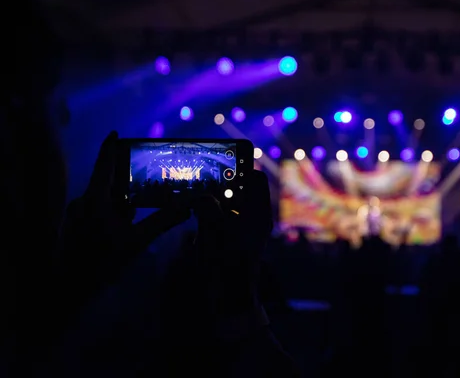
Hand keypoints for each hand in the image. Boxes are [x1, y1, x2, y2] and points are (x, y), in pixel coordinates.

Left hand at [59, 132, 190, 299]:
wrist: (69, 290)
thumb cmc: (102, 262)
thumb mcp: (136, 241)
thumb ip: (162, 221)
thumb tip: (188, 206)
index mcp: (94, 199)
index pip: (103, 165)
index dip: (110, 147)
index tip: (117, 133)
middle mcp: (82, 203)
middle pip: (106, 184)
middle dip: (125, 183)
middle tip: (145, 181)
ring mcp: (77, 217)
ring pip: (103, 202)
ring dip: (120, 205)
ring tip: (136, 214)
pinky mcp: (75, 229)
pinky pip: (97, 214)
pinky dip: (111, 216)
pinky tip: (123, 231)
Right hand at [192, 169, 272, 316]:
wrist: (231, 298)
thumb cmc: (226, 262)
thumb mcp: (213, 230)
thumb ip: (207, 206)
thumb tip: (200, 195)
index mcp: (257, 212)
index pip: (255, 178)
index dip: (239, 169)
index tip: (220, 166)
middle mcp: (257, 219)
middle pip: (243, 190)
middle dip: (223, 186)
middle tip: (203, 184)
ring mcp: (249, 231)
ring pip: (234, 205)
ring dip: (217, 203)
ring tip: (197, 203)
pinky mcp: (240, 242)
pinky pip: (229, 222)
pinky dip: (216, 218)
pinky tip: (200, 223)